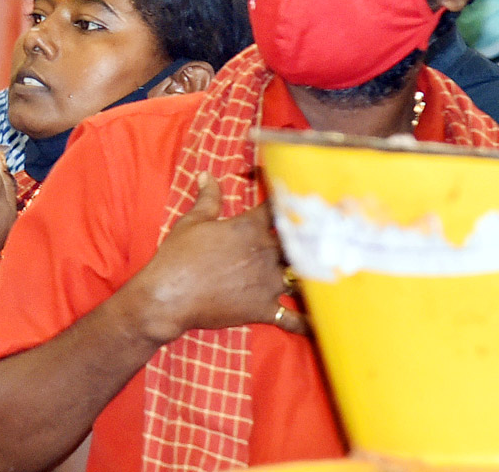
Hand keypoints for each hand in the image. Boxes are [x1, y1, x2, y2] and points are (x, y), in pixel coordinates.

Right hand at [131, 173, 305, 344]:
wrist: (170, 295)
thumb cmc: (179, 256)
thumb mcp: (191, 221)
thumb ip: (207, 198)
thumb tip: (207, 175)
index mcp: (249, 228)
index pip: (276, 206)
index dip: (285, 198)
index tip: (293, 193)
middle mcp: (266, 253)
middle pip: (300, 242)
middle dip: (309, 239)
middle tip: (321, 237)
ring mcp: (268, 283)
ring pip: (303, 277)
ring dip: (312, 276)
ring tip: (328, 275)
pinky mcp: (264, 309)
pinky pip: (293, 318)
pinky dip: (307, 322)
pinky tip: (319, 324)